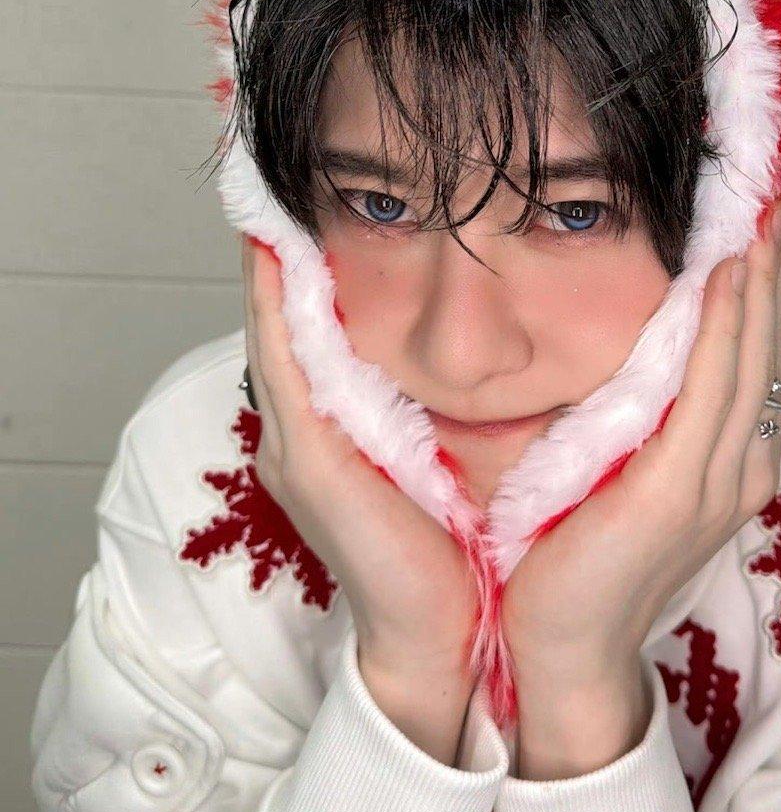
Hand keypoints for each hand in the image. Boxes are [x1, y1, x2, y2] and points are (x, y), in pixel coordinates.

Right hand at [241, 234, 478, 681]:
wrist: (442, 634)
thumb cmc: (454, 544)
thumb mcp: (443, 453)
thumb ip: (433, 400)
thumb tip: (479, 343)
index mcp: (335, 426)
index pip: (315, 326)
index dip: (309, 262)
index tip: (318, 198)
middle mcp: (302, 427)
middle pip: (283, 317)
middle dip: (281, 247)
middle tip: (280, 177)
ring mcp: (294, 442)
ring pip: (275, 329)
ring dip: (272, 261)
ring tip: (272, 191)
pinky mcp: (304, 458)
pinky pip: (286, 363)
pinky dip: (277, 307)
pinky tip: (279, 251)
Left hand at [502, 192, 780, 691]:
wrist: (565, 644)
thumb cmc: (588, 553)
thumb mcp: (635, 471)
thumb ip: (659, 419)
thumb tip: (654, 350)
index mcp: (736, 467)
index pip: (769, 364)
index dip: (778, 294)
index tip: (777, 230)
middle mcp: (744, 471)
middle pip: (773, 354)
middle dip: (780, 274)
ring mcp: (719, 484)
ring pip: (753, 364)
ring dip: (762, 287)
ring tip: (765, 222)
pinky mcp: (677, 491)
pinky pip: (708, 393)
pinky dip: (723, 331)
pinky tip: (725, 278)